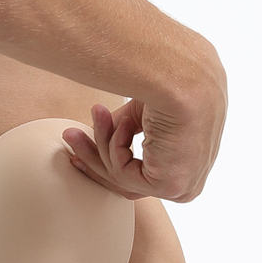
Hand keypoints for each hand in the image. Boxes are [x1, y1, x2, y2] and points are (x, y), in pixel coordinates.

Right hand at [62, 89, 226, 202]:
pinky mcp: (173, 187)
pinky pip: (127, 176)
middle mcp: (190, 181)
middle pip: (130, 182)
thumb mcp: (143, 111)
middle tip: (69, 136)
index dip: (108, 160)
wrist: (186, 75)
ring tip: (95, 111)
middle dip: (96, 158)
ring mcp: (184, 187)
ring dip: (101, 145)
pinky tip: (124, 122)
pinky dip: (117, 147)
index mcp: (192, 163)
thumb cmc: (174, 79)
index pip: (143, 173)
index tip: (82, 142)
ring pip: (124, 179)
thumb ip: (123, 130)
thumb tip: (100, 136)